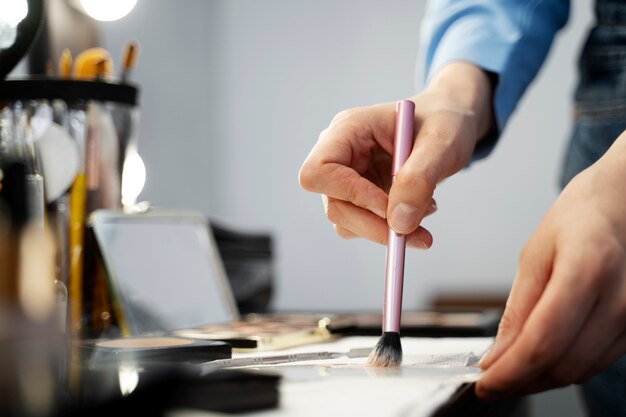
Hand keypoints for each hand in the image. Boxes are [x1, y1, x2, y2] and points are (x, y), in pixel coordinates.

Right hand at [299, 62, 493, 246]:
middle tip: (416, 234)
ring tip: (426, 209)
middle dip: (373, 225)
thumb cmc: (444, 121)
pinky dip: (391, 228)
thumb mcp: (442, 143)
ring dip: (385, 229)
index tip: (388, 207)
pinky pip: (363, 226)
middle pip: (333, 204)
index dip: (349, 194)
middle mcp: (340, 154)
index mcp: (348, 130)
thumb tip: (399, 223)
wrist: (451, 123)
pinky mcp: (359, 196)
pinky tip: (417, 209)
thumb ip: (420, 178)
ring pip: (346, 221)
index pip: (319, 171)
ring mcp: (347, 177)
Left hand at [476, 133, 625, 398]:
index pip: (543, 341)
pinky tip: (540, 360)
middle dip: (521, 381)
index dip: (509, 372)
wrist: (624, 203)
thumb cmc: (580, 217)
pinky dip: (564, 367)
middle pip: (564, 364)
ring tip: (510, 371)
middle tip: (490, 381)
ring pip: (581, 370)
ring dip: (541, 379)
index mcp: (587, 269)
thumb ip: (519, 307)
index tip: (483, 384)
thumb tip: (498, 353)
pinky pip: (597, 361)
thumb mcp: (536, 253)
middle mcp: (620, 298)